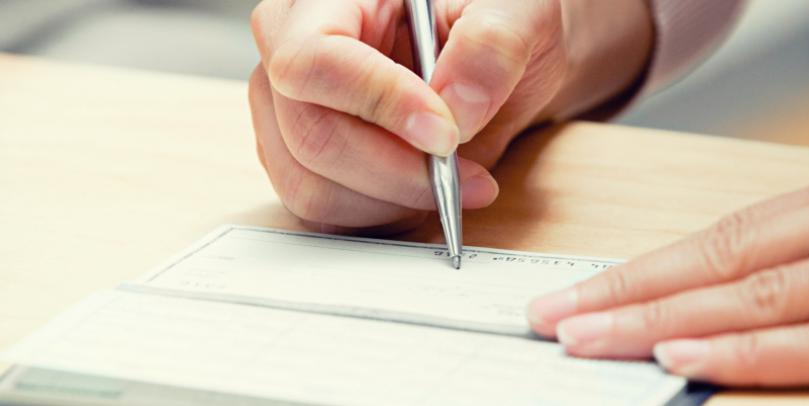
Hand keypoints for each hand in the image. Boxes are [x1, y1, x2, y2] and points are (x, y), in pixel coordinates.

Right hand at [247, 0, 651, 230]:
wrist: (497, 62)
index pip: (316, 58)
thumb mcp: (515, 15)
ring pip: (311, 187)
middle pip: (312, 135)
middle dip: (397, 172)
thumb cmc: (496, 24)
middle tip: (464, 176)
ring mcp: (289, 113)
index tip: (445, 135)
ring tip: (454, 182)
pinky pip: (322, 213)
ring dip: (392, 202)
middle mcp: (292, 53)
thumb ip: (491, 47)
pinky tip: (424, 195)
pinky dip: (380, 218)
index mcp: (331, 0)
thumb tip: (457, 108)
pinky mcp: (303, 162)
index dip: (378, 103)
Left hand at [527, 150, 808, 385]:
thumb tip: (756, 290)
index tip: (582, 289)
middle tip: (553, 318)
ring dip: (665, 322)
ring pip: (763, 297)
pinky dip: (756, 355)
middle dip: (627, 292)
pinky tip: (696, 364)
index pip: (727, 229)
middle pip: (724, 258)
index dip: (645, 264)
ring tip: (592, 341)